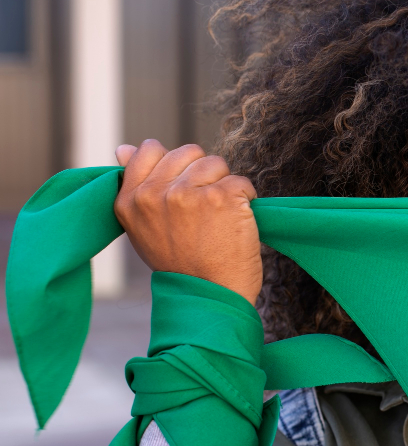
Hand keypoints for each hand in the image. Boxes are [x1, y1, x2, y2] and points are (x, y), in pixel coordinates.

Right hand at [114, 140, 262, 304]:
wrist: (210, 297)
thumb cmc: (181, 265)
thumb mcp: (143, 228)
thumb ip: (136, 188)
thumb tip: (123, 148)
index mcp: (131, 200)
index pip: (149, 149)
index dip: (175, 164)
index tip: (183, 188)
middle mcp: (156, 194)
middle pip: (188, 152)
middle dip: (202, 173)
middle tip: (204, 209)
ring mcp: (188, 194)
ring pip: (216, 163)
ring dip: (225, 185)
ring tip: (219, 217)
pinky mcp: (221, 196)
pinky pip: (241, 180)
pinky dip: (246, 198)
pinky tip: (237, 222)